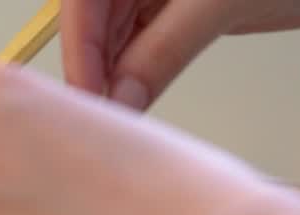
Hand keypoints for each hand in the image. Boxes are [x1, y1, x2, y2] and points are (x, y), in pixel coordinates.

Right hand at [62, 0, 299, 108]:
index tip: (88, 96)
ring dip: (112, 76)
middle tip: (101, 117)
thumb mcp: (219, 3)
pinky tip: (134, 99)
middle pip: (92, 20)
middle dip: (94, 67)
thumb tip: (122, 98)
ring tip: (118, 115)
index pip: (83, 1)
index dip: (80, 48)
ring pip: (112, 38)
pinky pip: (137, 46)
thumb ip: (164, 50)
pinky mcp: (173, 11)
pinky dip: (134, 75)